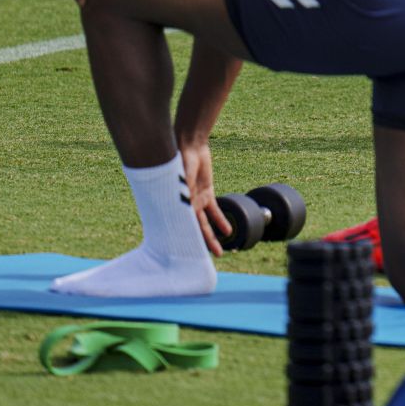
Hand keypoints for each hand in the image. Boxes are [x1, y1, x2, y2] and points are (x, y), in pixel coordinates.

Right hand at [180, 136, 232, 255]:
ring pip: (205, 224)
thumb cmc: (179, 160)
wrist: (189, 145)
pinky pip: (215, 210)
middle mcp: (185, 206)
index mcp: (175, 204)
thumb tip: (190, 208)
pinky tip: (228, 231)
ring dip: (212, 238)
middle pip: (194, 230)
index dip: (185, 241)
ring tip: (220, 252)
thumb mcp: (182, 178)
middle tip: (206, 260)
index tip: (187, 256)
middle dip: (200, 245)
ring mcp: (196, 200)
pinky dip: (221, 220)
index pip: (181, 228)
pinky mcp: (206, 192)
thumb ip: (186, 192)